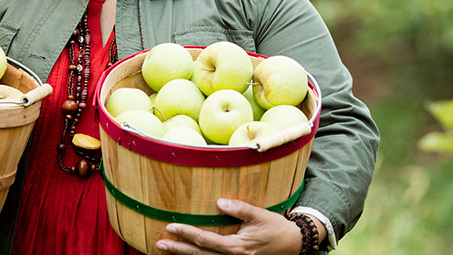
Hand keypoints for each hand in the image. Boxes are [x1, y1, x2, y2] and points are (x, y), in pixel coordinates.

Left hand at [155, 199, 303, 254]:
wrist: (293, 244)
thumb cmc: (275, 228)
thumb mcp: (259, 215)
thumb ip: (239, 209)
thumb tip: (219, 203)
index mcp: (237, 247)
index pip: (205, 240)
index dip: (186, 233)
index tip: (171, 227)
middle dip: (178, 250)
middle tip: (159, 244)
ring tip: (166, 251)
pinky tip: (187, 254)